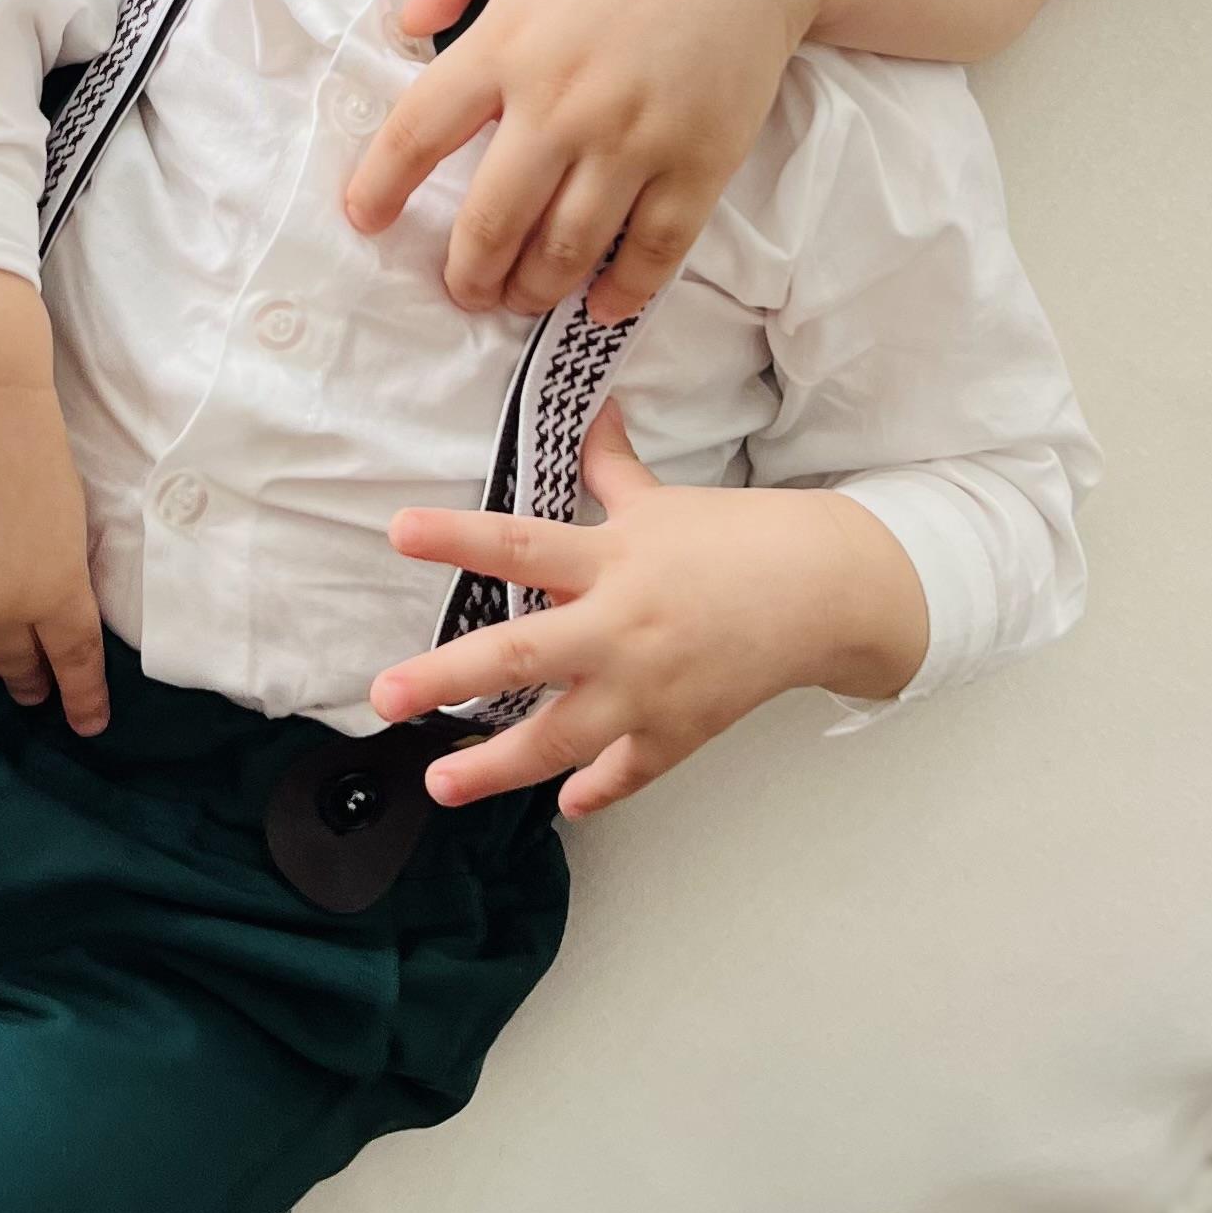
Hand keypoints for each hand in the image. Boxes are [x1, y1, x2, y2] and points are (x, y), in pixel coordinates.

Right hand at [0, 264, 109, 730]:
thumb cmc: (33, 443)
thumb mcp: (72, 517)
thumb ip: (57, 571)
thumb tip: (42, 606)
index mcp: (54, 594)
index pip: (73, 662)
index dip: (81, 698)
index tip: (83, 726)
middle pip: (9, 660)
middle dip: (21, 677)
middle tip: (25, 688)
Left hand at [345, 0, 827, 326]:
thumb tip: (405, 22)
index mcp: (507, 43)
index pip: (418, 133)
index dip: (380, 187)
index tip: (364, 219)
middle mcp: (562, 104)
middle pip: (491, 219)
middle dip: (466, 271)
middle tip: (461, 288)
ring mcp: (634, 140)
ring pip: (567, 249)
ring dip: (534, 290)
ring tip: (519, 298)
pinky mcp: (699, 162)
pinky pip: (654, 251)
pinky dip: (623, 291)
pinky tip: (601, 305)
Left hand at [372, 413, 930, 815]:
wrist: (825, 591)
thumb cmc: (739, 540)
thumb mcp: (663, 499)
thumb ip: (610, 465)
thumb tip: (591, 408)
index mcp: (613, 560)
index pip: (520, 542)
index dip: (457, 537)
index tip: (398, 531)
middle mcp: (622, 629)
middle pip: (520, 656)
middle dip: (446, 679)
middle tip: (385, 696)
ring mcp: (650, 690)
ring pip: (561, 738)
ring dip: (496, 767)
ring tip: (442, 784)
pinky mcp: (681, 732)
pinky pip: (628, 772)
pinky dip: (596, 790)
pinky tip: (564, 804)